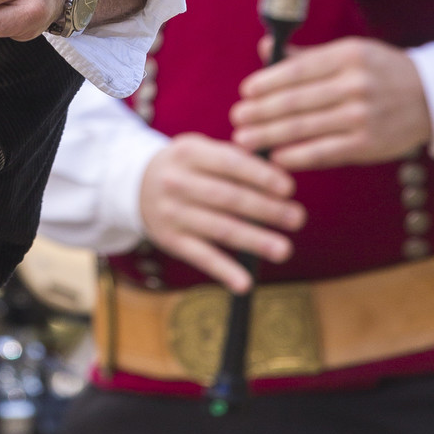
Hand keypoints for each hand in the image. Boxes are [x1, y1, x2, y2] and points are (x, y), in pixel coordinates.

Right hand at [138, 134, 304, 294]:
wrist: (136, 184)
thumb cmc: (186, 167)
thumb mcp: (201, 150)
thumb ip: (235, 159)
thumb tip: (280, 178)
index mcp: (188, 152)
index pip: (229, 163)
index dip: (260, 176)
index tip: (289, 188)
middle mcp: (177, 182)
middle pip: (227, 198)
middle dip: (265, 209)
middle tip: (297, 218)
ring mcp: (172, 213)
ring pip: (218, 229)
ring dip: (253, 240)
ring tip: (284, 249)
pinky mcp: (171, 240)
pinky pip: (201, 257)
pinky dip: (223, 271)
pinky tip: (245, 283)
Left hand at [231, 37, 432, 169]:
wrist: (430, 98)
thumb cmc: (379, 71)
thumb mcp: (349, 52)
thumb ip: (306, 55)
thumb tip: (265, 47)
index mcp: (347, 56)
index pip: (298, 70)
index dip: (267, 82)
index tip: (244, 91)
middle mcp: (354, 85)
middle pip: (297, 101)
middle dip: (261, 111)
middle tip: (236, 118)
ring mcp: (362, 117)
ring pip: (306, 128)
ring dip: (270, 135)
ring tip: (245, 138)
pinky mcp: (368, 144)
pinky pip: (325, 152)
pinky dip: (298, 156)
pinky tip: (276, 157)